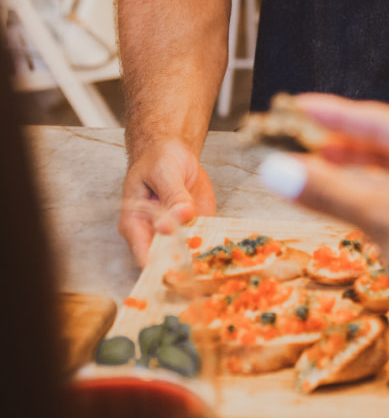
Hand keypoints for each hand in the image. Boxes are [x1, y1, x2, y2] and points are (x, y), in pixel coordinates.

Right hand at [119, 139, 215, 263]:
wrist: (173, 150)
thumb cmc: (158, 159)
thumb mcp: (164, 171)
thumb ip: (173, 195)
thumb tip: (181, 216)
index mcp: (135, 223)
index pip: (144, 254)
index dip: (161, 264)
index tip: (180, 266)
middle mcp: (152, 234)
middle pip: (165, 262)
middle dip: (184, 267)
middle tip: (202, 266)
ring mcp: (174, 233)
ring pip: (186, 256)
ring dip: (201, 260)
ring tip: (215, 262)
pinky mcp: (192, 228)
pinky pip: (202, 242)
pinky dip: (212, 246)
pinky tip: (224, 249)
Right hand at [257, 94, 388, 356]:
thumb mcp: (381, 219)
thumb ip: (327, 192)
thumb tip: (274, 168)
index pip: (384, 120)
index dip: (337, 114)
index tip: (298, 105)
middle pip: (386, 145)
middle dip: (340, 145)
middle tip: (296, 139)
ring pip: (388, 176)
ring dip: (348, 174)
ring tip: (306, 168)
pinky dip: (363, 199)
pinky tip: (335, 200)